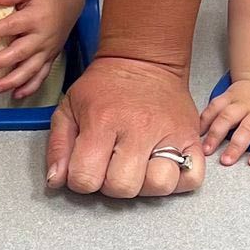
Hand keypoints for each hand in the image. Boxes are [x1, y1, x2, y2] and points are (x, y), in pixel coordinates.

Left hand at [0, 0, 75, 100]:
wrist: (70, 1)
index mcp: (36, 18)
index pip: (11, 26)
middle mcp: (43, 37)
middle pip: (20, 53)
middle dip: (0, 62)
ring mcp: (48, 50)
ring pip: (30, 70)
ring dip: (12, 82)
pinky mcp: (51, 58)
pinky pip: (41, 76)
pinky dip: (30, 88)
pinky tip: (16, 95)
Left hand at [46, 55, 202, 199]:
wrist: (144, 61)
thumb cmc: (105, 88)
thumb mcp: (68, 108)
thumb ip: (58, 147)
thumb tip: (57, 181)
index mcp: (103, 122)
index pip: (86, 179)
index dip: (82, 180)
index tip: (87, 167)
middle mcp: (138, 129)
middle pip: (123, 188)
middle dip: (111, 185)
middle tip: (112, 166)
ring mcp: (170, 134)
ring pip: (159, 185)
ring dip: (145, 185)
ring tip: (138, 167)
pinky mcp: (192, 138)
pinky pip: (192, 179)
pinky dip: (177, 181)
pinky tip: (161, 167)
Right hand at [201, 74, 249, 166]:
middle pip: (247, 129)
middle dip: (235, 146)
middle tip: (226, 160)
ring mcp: (242, 102)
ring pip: (228, 118)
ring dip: (216, 134)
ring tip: (207, 149)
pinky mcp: (229, 96)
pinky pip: (215, 106)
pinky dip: (205, 118)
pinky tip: (199, 131)